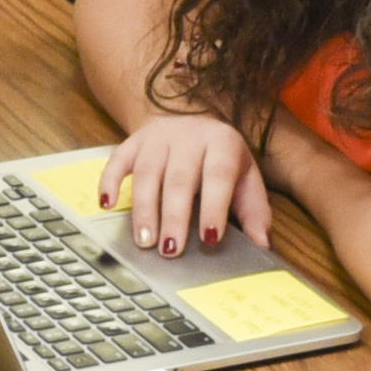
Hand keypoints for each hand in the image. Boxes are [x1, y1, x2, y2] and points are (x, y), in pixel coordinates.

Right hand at [100, 110, 269, 257]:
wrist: (192, 121)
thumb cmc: (221, 159)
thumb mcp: (245, 178)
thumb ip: (254, 211)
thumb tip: (263, 246)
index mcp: (223, 143)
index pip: (219, 175)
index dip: (214, 207)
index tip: (209, 238)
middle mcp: (190, 135)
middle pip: (179, 177)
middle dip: (174, 216)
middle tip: (170, 249)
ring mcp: (158, 136)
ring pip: (147, 172)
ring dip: (144, 209)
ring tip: (144, 240)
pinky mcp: (134, 140)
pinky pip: (118, 159)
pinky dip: (109, 182)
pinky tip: (106, 205)